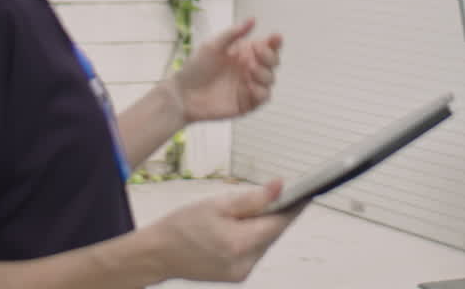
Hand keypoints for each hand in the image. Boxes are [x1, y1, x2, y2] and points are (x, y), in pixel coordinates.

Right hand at [148, 180, 300, 282]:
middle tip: (273, 196)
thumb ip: (253, 198)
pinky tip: (239, 228)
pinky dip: (252, 238)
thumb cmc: (182, 225)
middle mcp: (244, 263)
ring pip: (265, 243)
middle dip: (274, 215)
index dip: (294, 207)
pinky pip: (254, 252)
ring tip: (247, 212)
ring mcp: (241, 272)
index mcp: (239, 243)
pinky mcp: (237, 276)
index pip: (279, 223)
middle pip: (273, 234)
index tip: (306, 193)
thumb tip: (281, 187)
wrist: (159, 253)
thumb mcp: (218, 204)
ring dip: (262, 227)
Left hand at [169, 18, 281, 122]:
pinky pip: (263, 97)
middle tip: (256, 53)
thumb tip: (252, 20)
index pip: (267, 46)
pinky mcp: (247, 103)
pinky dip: (260, 91)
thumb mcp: (212, 46)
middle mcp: (249, 69)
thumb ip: (233, 33)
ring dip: (264, 73)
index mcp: (244, 53)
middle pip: (273, 62)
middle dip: (270, 57)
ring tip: (249, 70)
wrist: (183, 95)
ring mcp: (249, 86)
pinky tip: (248, 86)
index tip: (275, 38)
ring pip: (271, 79)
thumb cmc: (195, 68)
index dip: (275, 42)